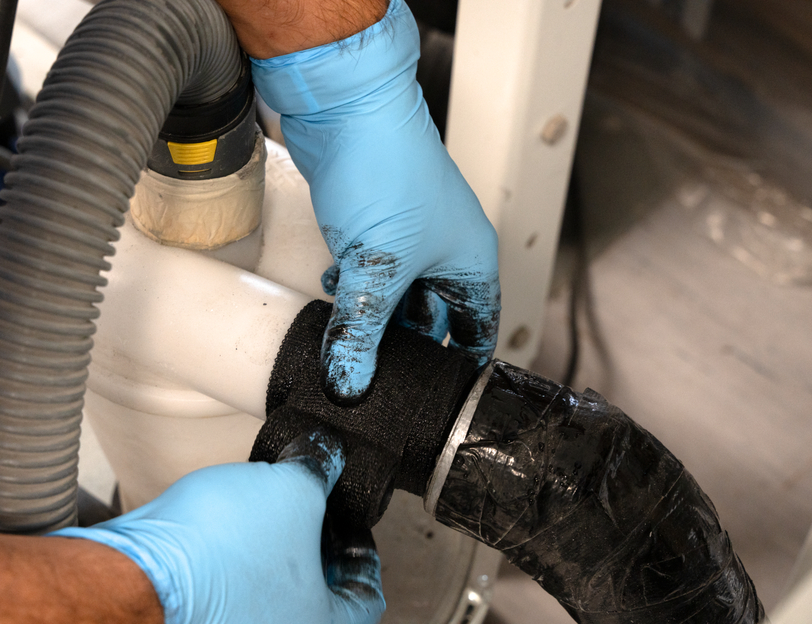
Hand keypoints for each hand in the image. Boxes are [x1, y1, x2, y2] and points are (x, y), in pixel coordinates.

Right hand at [52, 430, 383, 623]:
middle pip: (317, 594)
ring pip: (272, 592)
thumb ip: (319, 471)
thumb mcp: (291, 490)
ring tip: (264, 510)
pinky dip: (237, 560)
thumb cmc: (216, 553)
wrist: (131, 572)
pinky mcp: (198, 621)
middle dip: (314, 545)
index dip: (363, 549)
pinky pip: (233, 592)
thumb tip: (324, 455)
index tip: (350, 523)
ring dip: (273, 551)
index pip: (366, 595)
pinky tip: (225, 529)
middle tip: (309, 508)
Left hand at [251, 0, 500, 404]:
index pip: (478, 327)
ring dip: (371, 314)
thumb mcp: (377, 265)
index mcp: (468, 262)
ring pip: (393, 294)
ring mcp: (407, 237)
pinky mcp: (373, 225)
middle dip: (403, 343)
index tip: (443, 397)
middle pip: (431, 316)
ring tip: (349, 336)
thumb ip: (361, 329)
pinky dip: (352, 287)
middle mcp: (443, 251)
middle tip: (378, 375)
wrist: (346, 110)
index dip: (463, 362)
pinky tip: (333, 291)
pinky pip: (367, 270)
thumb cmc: (388, 170)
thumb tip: (349, 381)